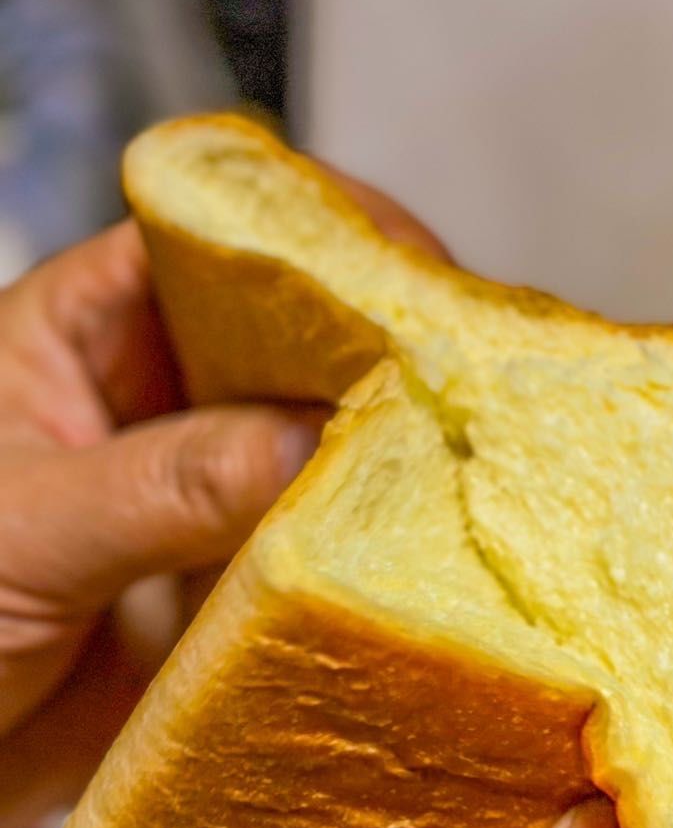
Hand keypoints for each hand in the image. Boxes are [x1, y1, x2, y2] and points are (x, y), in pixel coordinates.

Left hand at [0, 175, 444, 827]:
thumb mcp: (25, 526)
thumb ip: (166, 482)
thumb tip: (319, 440)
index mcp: (87, 330)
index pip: (217, 239)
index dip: (315, 238)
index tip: (410, 282)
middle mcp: (163, 399)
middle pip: (299, 335)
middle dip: (384, 351)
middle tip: (472, 388)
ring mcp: (208, 495)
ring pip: (327, 447)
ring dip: (393, 461)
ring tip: (473, 477)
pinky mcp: (239, 589)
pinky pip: (325, 555)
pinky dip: (376, 559)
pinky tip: (429, 564)